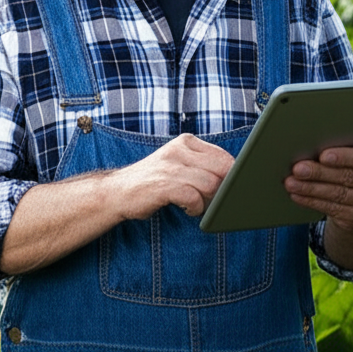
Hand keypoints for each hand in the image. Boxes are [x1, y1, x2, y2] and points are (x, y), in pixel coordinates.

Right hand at [110, 134, 233, 218]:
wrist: (118, 192)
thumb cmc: (153, 181)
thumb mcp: (177, 164)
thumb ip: (202, 166)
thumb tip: (234, 179)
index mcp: (185, 142)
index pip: (223, 156)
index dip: (232, 176)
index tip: (232, 189)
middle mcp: (179, 150)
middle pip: (221, 169)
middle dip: (224, 189)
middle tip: (214, 200)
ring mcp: (171, 167)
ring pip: (211, 184)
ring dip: (210, 200)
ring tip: (198, 205)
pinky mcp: (164, 185)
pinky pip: (194, 197)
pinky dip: (196, 207)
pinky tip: (188, 209)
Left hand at [283, 139, 352, 231]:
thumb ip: (351, 142)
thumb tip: (320, 133)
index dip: (344, 157)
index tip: (323, 155)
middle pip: (348, 176)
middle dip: (319, 172)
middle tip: (297, 168)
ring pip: (337, 194)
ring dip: (310, 188)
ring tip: (291, 182)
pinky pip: (333, 208)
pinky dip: (311, 201)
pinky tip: (297, 194)